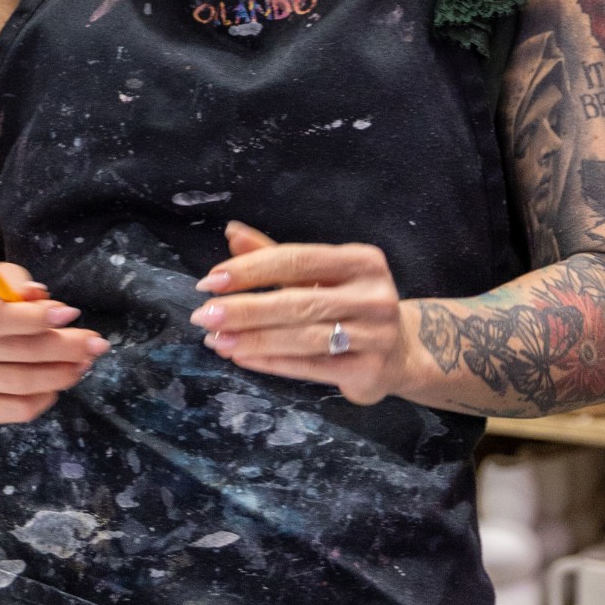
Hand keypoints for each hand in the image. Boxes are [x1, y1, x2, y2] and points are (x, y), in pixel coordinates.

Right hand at [0, 259, 108, 425]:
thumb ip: (16, 282)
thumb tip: (39, 296)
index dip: (34, 319)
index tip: (70, 314)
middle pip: (16, 353)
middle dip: (64, 348)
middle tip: (95, 344)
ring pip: (21, 384)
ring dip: (61, 374)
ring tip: (83, 363)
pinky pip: (17, 409)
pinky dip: (45, 398)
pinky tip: (57, 383)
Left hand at [192, 223, 413, 406]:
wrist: (400, 352)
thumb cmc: (348, 304)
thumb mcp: (317, 275)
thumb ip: (274, 255)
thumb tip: (231, 233)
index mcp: (361, 261)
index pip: (297, 259)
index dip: (251, 270)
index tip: (210, 281)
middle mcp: (374, 295)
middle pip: (298, 301)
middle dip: (244, 309)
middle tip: (204, 315)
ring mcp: (376, 335)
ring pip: (303, 337)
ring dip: (252, 339)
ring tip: (216, 340)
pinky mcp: (369, 371)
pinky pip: (310, 366)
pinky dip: (271, 362)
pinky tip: (241, 357)